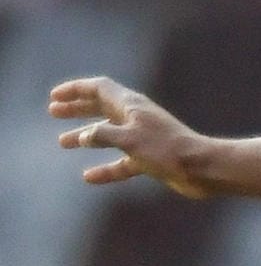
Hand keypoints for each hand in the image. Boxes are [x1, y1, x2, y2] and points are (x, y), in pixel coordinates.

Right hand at [48, 76, 209, 196]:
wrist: (202, 169)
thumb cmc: (167, 150)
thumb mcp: (130, 139)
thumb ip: (103, 135)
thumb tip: (82, 137)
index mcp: (132, 105)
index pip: (99, 88)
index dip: (76, 90)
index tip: (54, 96)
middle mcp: (137, 118)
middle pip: (101, 108)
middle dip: (77, 108)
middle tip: (53, 112)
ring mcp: (143, 138)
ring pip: (108, 134)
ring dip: (85, 136)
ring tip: (62, 143)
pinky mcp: (150, 158)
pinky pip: (121, 162)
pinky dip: (105, 168)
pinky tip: (89, 177)